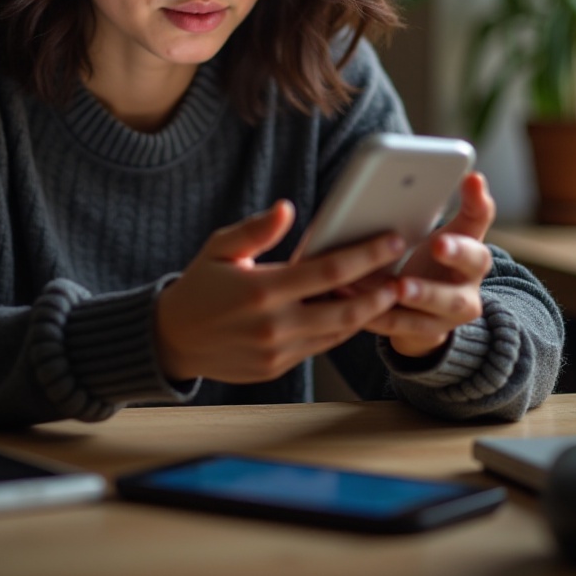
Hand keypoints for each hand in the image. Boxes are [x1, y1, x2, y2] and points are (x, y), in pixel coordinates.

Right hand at [155, 200, 403, 382]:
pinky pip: (319, 347)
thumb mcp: (220, 248)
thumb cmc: (199, 285)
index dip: (365, 255)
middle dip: (379, 293)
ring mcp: (276, 351)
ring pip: (337, 334)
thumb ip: (256, 229)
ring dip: (364, 315)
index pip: (327, 272)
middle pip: (344, 310)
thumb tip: (287, 208)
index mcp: (261, 290)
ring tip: (386, 293)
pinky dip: (339, 330)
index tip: (391, 241)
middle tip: (402, 275)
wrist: (173, 338)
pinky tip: (351, 312)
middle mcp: (273, 325)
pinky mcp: (276, 368)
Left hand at [364, 172, 495, 358]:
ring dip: (421, 293)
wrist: (425, 316)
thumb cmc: (426, 262)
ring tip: (398, 286)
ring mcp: (456, 308)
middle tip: (438, 243)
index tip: (470, 178)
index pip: (479, 216)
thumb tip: (392, 174)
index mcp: (469, 242)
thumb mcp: (430, 233)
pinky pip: (406, 325)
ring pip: (445, 302)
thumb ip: (422, 208)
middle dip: (458, 252)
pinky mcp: (431, 332)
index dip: (478, 199)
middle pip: (475, 261)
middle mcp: (470, 276)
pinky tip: (359, 302)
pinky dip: (381, 315)